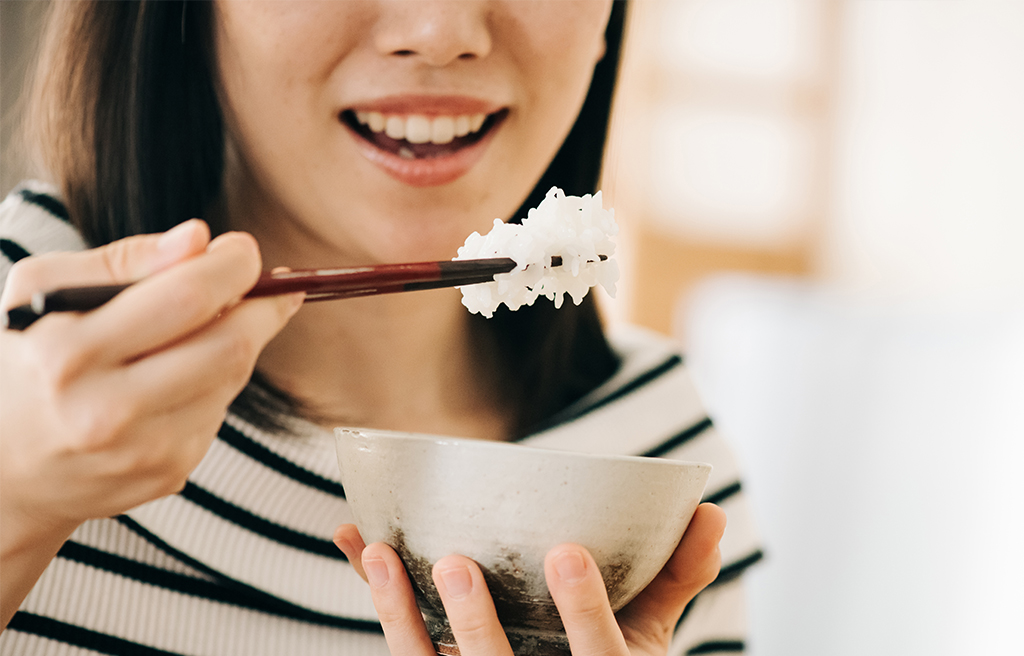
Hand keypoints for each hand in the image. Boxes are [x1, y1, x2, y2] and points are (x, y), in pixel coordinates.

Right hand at [0, 220, 302, 625]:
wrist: (2, 467)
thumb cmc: (25, 357)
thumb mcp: (43, 292)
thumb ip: (123, 260)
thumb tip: (198, 238)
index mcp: (71, 355)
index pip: (186, 299)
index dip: (232, 267)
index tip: (242, 249)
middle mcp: (109, 412)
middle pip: (231, 346)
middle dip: (263, 305)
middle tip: (265, 282)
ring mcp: (144, 451)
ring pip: (233, 377)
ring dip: (240, 340)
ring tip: (213, 321)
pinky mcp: (168, 473)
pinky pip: (220, 411)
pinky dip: (216, 381)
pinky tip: (183, 372)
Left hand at [334, 503, 726, 654]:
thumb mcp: (646, 637)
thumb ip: (676, 578)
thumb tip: (710, 514)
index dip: (584, 614)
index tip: (566, 555)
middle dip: (478, 627)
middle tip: (458, 565)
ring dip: (402, 615)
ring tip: (383, 555)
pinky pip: (406, 650)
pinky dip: (380, 598)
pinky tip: (357, 542)